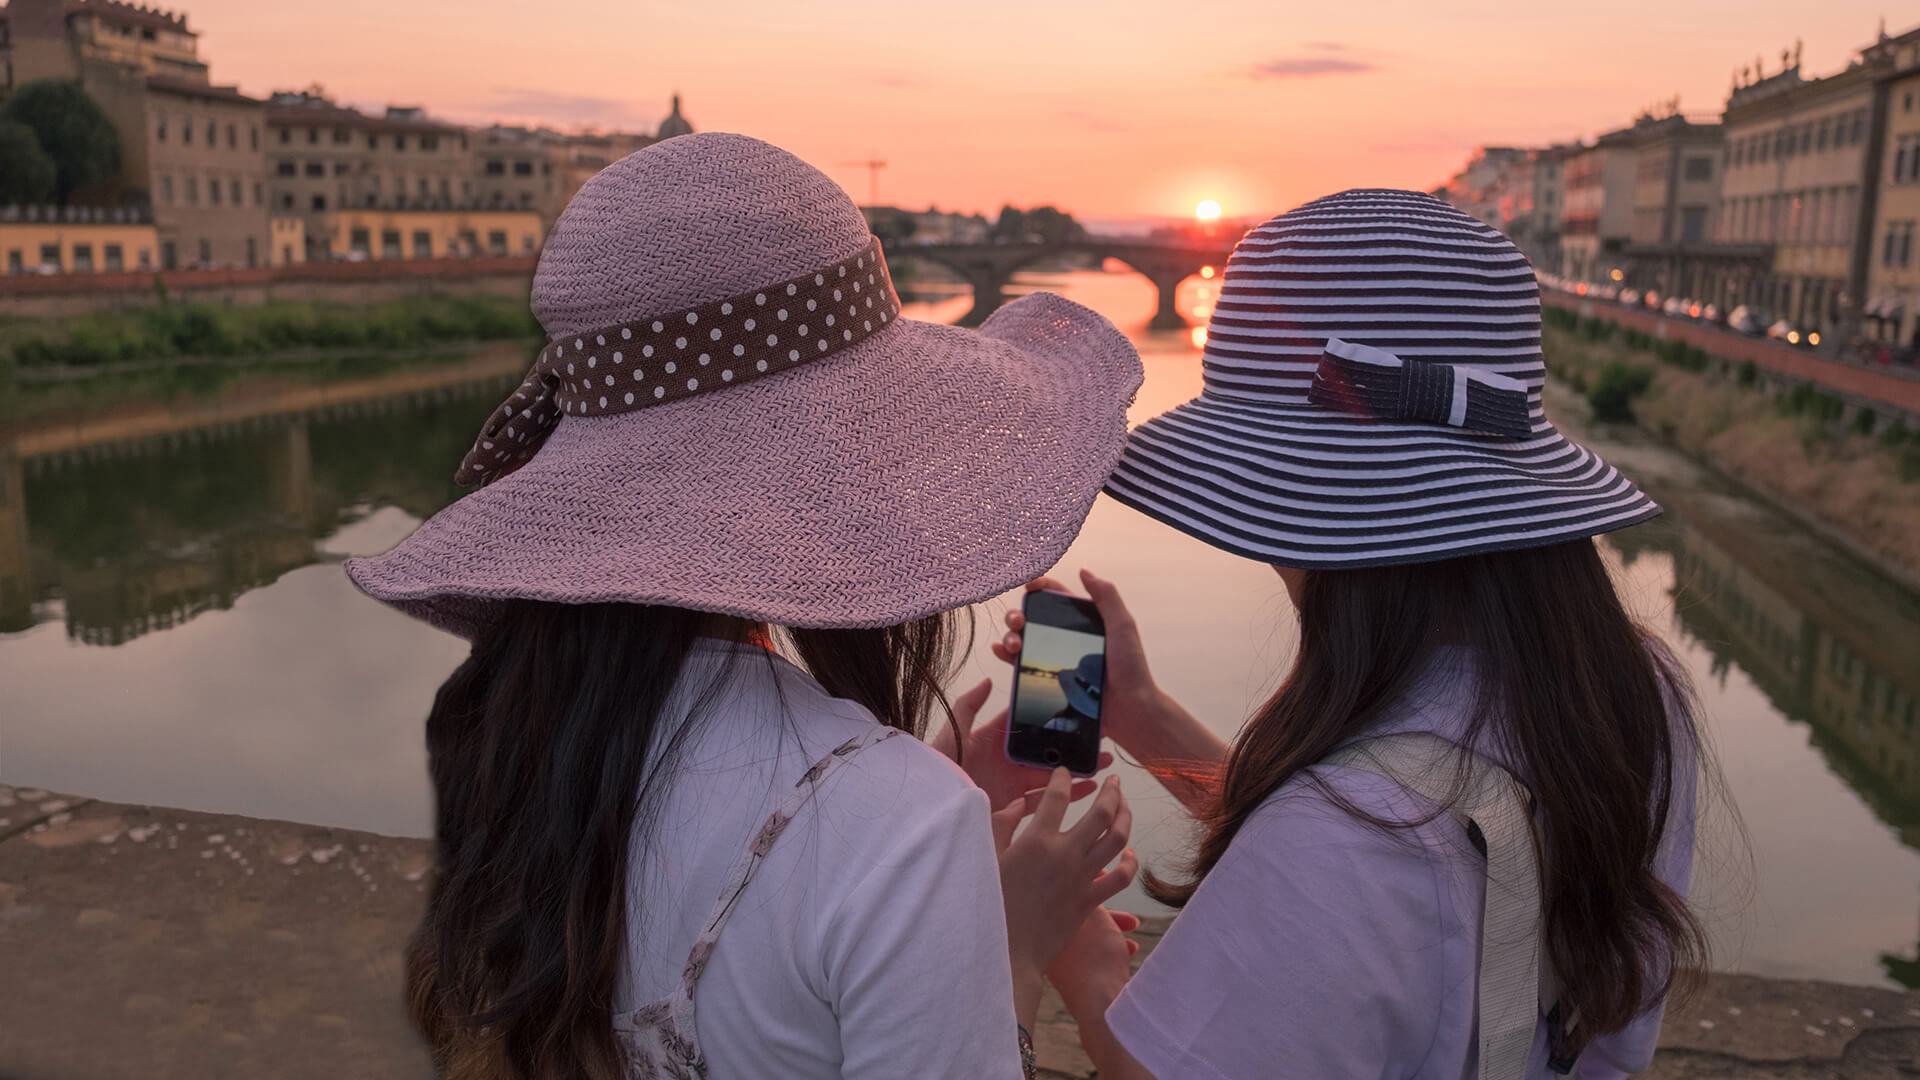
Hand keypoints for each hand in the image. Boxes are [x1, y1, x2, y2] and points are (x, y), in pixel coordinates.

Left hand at [930, 678, 1112, 814]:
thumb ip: (968, 707)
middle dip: (1071, 746)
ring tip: (1102, 765)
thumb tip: (988, 680)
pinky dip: (1068, 797)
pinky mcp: (1013, 809)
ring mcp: (1011, 786)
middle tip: (1098, 739)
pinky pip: (1045, 802)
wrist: (930, 812)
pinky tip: (1089, 790)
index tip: (1075, 710)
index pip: (1025, 725)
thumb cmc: (936, 772)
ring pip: (1051, 777)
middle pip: (1045, 751)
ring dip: (1076, 771)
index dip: (1048, 717)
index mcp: (993, 741)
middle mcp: (1006, 763)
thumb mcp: (951, 735)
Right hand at [994, 769, 1137, 1021]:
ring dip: (1126, 817)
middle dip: (1112, 791)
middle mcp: (1065, 854)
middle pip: (1102, 812)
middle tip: (1114, 781)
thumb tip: (1018, 804)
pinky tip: (1129, 853)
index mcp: (1037, 840)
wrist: (1008, 952)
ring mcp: (1082, 878)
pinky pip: (1121, 877)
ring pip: (1118, 839)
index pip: (1057, 797)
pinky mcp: (1091, 900)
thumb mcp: (987, 859)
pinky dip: (1129, 862)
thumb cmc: (991, 905)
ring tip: (1125, 806)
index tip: (1064, 772)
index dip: (1062, 778)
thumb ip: (1001, 825)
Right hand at [995, 571, 1227, 813]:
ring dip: (1011, 634)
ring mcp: (1056, 657)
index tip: (1029, 586)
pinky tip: (1002, 651)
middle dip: (1019, 613)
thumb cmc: (1131, 669)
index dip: (1041, 586)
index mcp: (1085, 620)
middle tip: (1019, 621)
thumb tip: (1085, 572)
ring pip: (1023, 637)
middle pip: (1033, 616)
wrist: (1127, 709)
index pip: (1057, 595)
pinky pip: (1022, 662)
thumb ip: (1107, 597)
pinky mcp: (1049, 677)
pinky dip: (1007, 653)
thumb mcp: (1122, 626)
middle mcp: (1067, 636)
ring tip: (1014, 642)